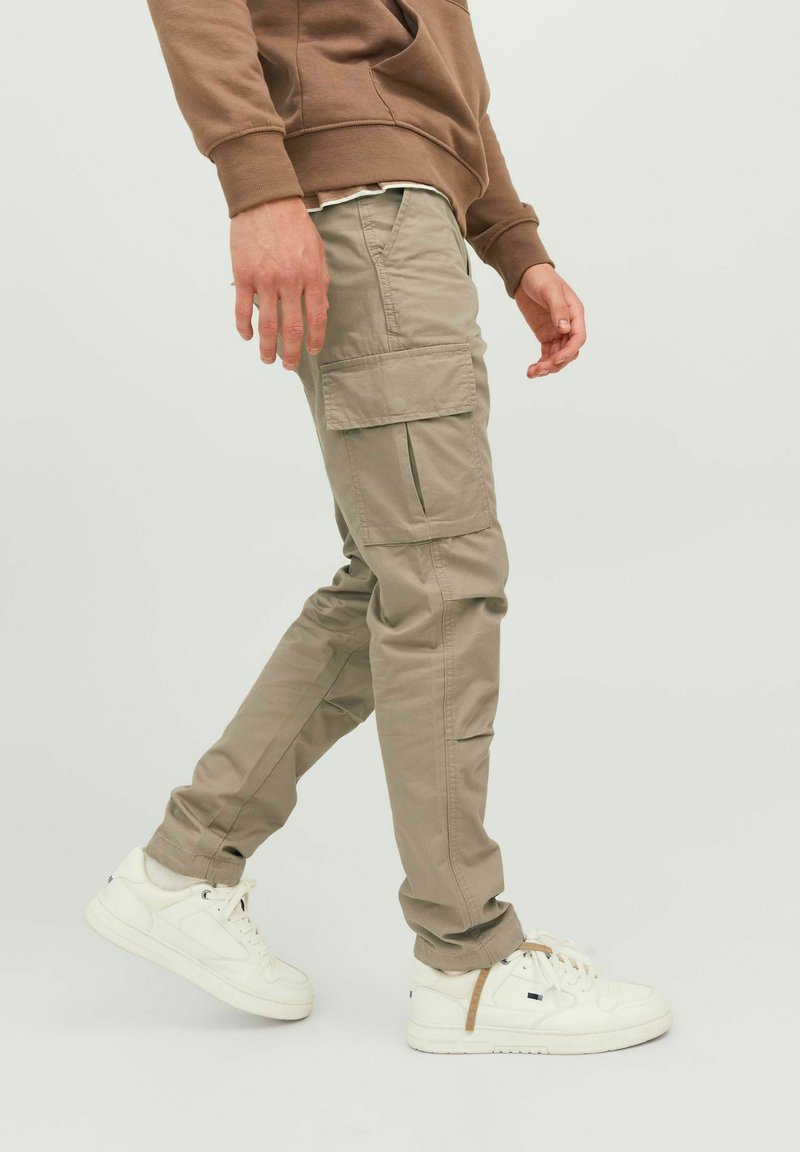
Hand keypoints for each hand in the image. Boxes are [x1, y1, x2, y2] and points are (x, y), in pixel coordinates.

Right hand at [231, 197, 330, 369]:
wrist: (265, 199)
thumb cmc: (294, 224)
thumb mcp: (317, 250)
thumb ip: (321, 280)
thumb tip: (324, 311)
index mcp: (311, 275)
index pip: (317, 317)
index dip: (315, 339)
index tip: (311, 351)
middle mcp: (289, 280)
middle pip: (291, 327)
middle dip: (291, 352)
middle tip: (288, 366)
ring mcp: (264, 279)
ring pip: (266, 324)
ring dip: (267, 347)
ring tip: (267, 359)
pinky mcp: (243, 275)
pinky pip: (243, 309)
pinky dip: (244, 327)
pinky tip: (247, 337)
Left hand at [514, 264, 585, 377]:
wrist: (527, 276)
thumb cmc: (541, 279)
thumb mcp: (550, 291)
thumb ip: (558, 309)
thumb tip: (565, 329)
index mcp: (575, 314)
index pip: (578, 338)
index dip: (568, 352)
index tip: (555, 360)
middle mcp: (569, 325)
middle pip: (568, 352)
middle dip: (556, 363)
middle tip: (539, 369)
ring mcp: (558, 332)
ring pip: (557, 356)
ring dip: (547, 367)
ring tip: (531, 373)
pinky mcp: (546, 336)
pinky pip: (547, 354)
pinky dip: (541, 363)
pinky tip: (531, 371)